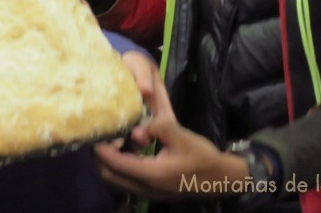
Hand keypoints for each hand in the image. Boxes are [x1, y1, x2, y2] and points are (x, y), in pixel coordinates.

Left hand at [93, 52, 248, 199]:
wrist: (221, 179)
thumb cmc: (202, 157)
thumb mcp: (182, 136)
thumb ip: (158, 127)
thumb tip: (137, 127)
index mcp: (151, 175)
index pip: (114, 163)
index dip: (101, 147)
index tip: (99, 130)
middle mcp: (144, 188)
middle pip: (106, 174)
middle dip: (100, 154)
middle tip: (106, 134)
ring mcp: (146, 194)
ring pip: (113, 180)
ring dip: (108, 161)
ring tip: (116, 141)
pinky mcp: (149, 192)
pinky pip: (123, 181)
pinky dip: (118, 166)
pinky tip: (128, 150)